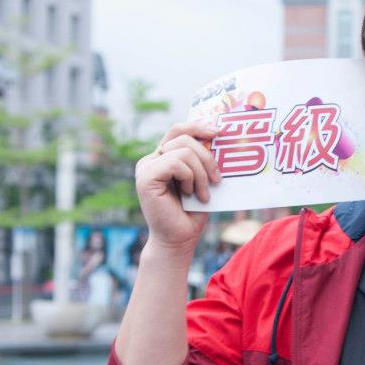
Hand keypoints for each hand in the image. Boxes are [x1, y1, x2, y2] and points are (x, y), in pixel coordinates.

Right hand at [135, 121, 220, 249]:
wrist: (179, 239)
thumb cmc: (192, 212)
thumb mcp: (202, 179)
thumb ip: (202, 159)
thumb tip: (218, 135)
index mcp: (162, 157)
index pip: (178, 130)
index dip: (198, 126)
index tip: (218, 131)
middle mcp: (151, 159)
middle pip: (183, 137)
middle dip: (206, 156)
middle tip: (217, 178)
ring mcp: (146, 167)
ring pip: (183, 151)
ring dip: (201, 173)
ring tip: (203, 194)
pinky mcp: (145, 178)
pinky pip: (176, 163)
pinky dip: (189, 178)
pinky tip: (189, 194)